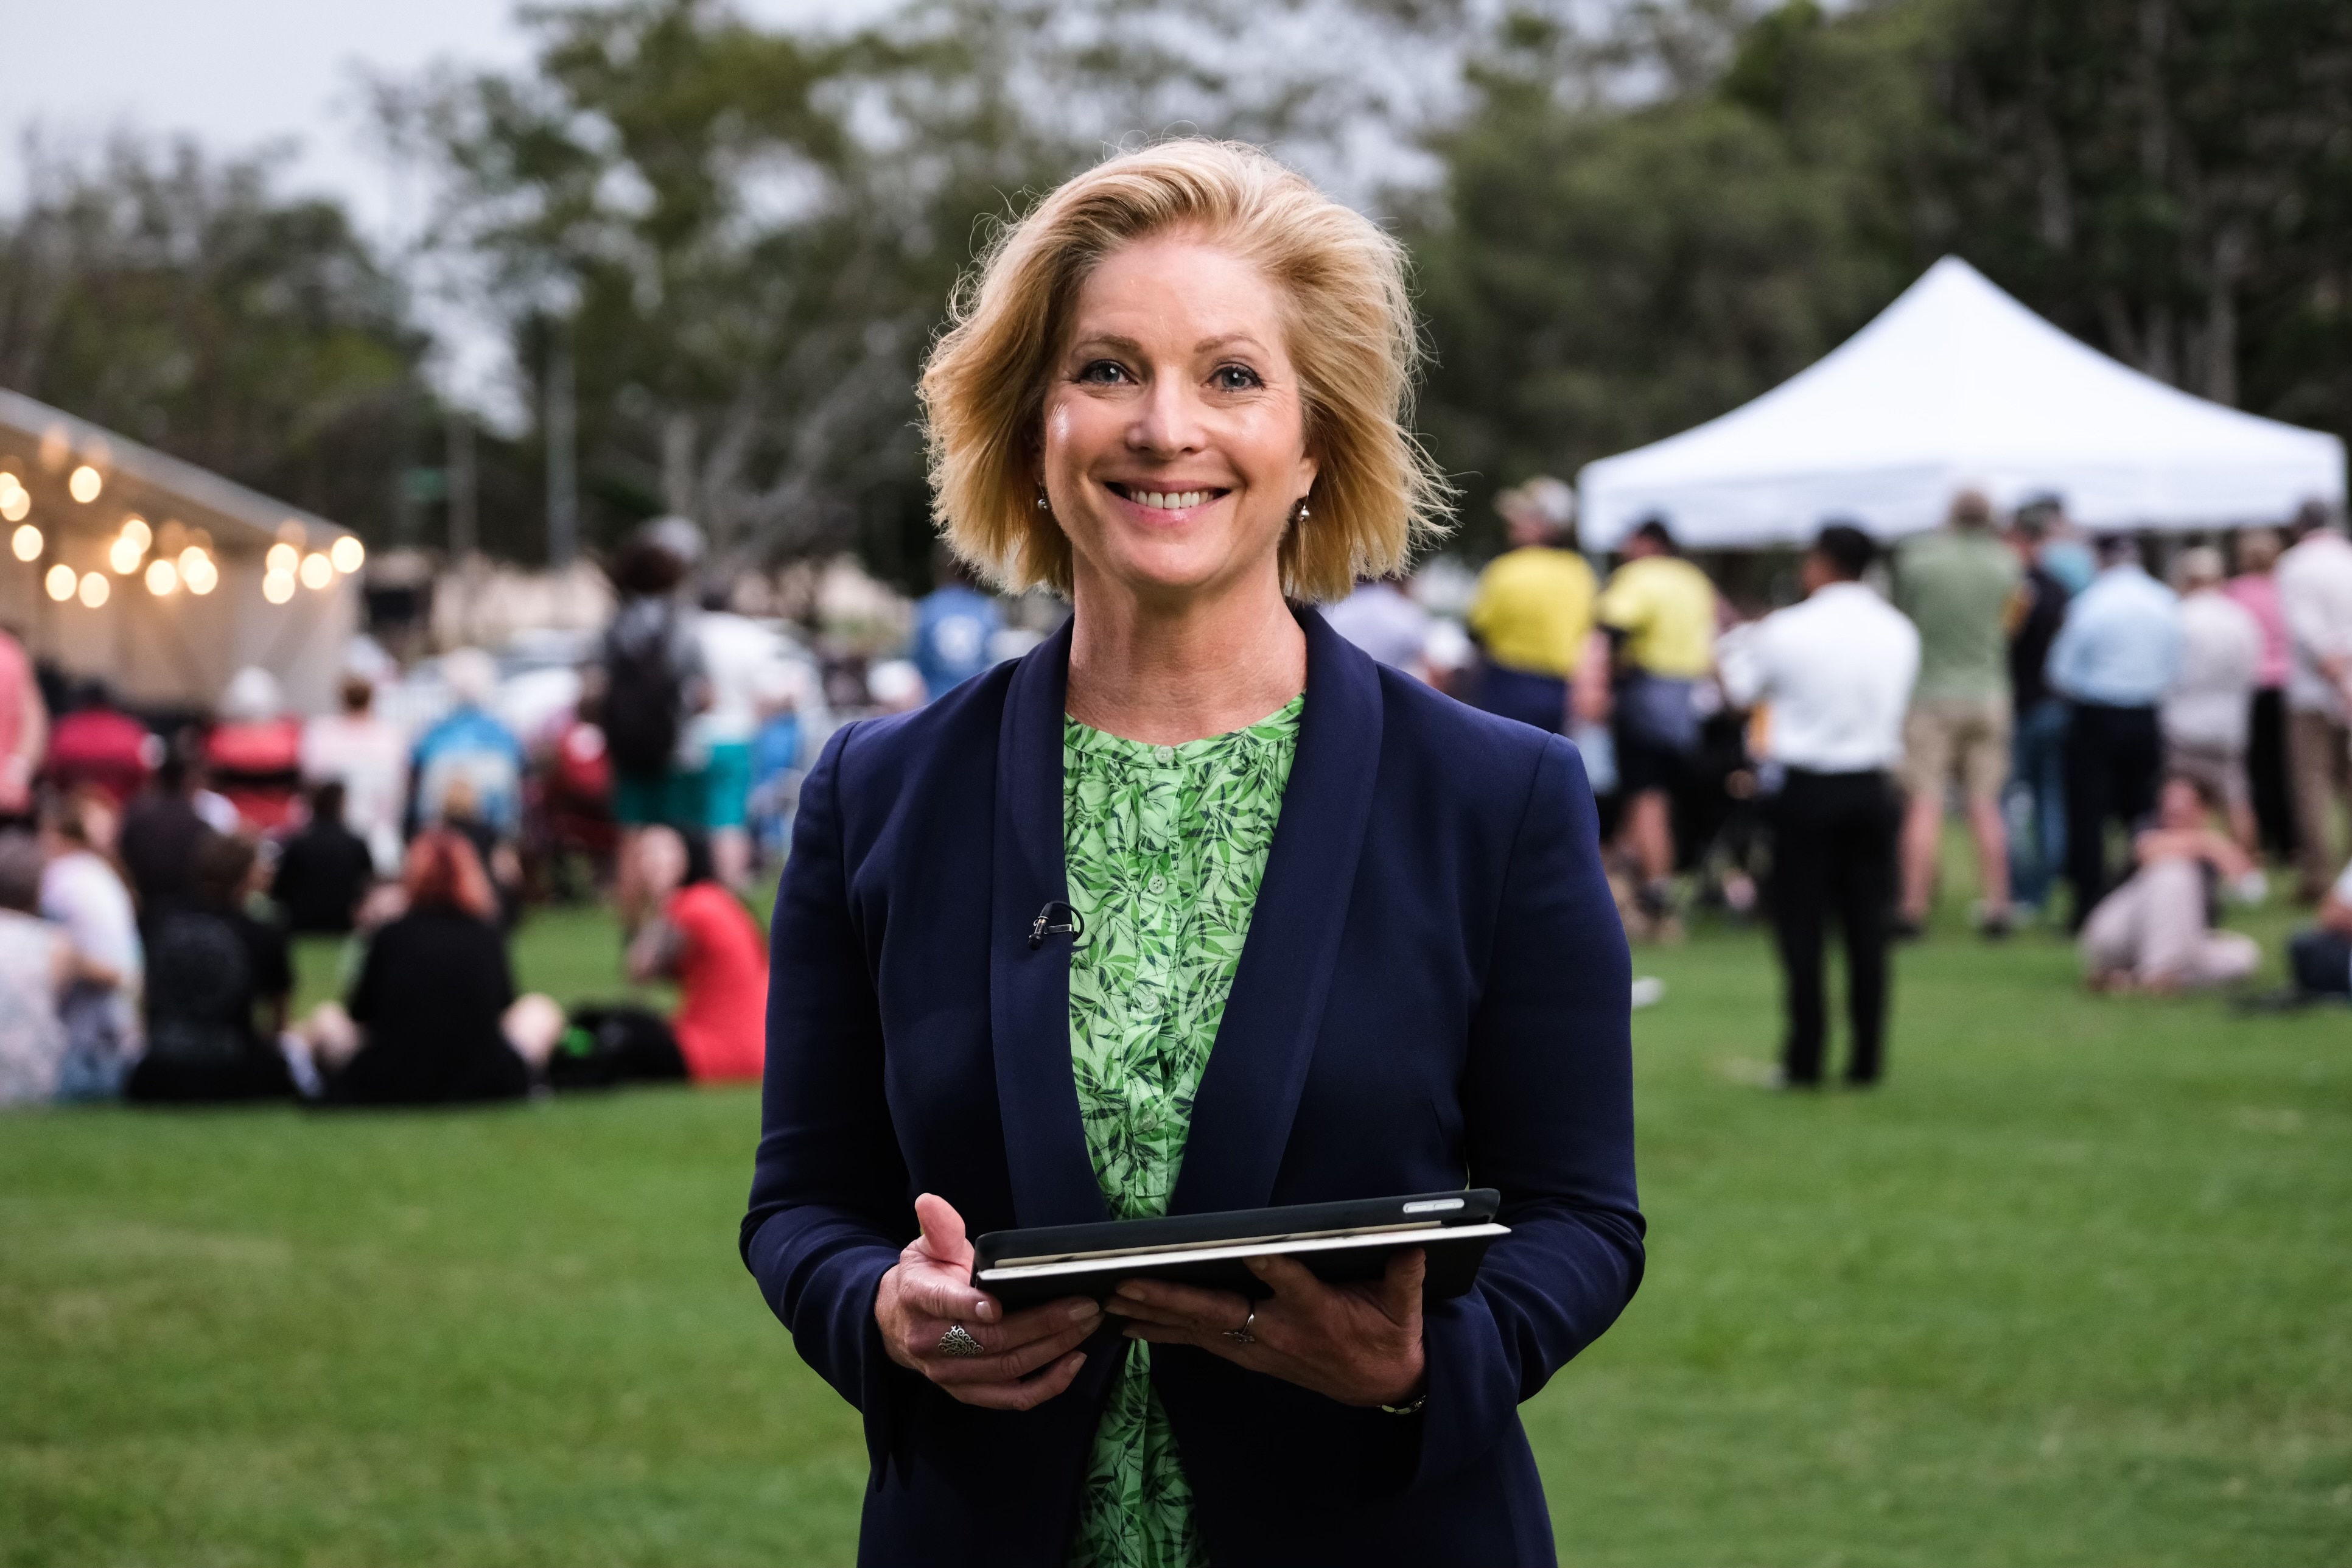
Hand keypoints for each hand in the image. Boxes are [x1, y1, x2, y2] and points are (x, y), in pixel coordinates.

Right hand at [874, 1193, 1096, 1409]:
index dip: (970, 1306)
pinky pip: (1013, 1397)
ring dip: (1053, 1348)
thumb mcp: (926, 1247)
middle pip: (991, 1340)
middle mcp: (931, 1343)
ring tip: (1087, 1324)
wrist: (900, 1323)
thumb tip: (930, 1202)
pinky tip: (1073, 1361)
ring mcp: (950, 1374)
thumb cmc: (925, 1279)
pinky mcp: (970, 1393)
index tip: (999, 1305)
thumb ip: (939, 1228)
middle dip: (1042, 1323)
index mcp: (919, 1299)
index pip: (943, 1304)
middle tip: (1083, 1305)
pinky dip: (1047, 1385)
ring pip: (1007, 1367)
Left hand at [1106, 1249, 1425, 1407]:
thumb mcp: (1403, 1307)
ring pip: (1199, 1329)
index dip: (1272, 1268)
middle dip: (1171, 1297)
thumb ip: (1403, 1273)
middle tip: (1128, 1283)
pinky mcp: (1250, 1356)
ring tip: (1112, 1302)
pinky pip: (1200, 1342)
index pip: (1292, 1285)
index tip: (1249, 1251)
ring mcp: (1260, 1348)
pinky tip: (1132, 1326)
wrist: (1383, 1387)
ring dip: (1154, 1316)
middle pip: (1219, 1312)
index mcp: (1318, 1313)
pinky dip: (1164, 1334)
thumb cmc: (1389, 1336)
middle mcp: (1279, 1332)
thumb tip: (1413, 1241)